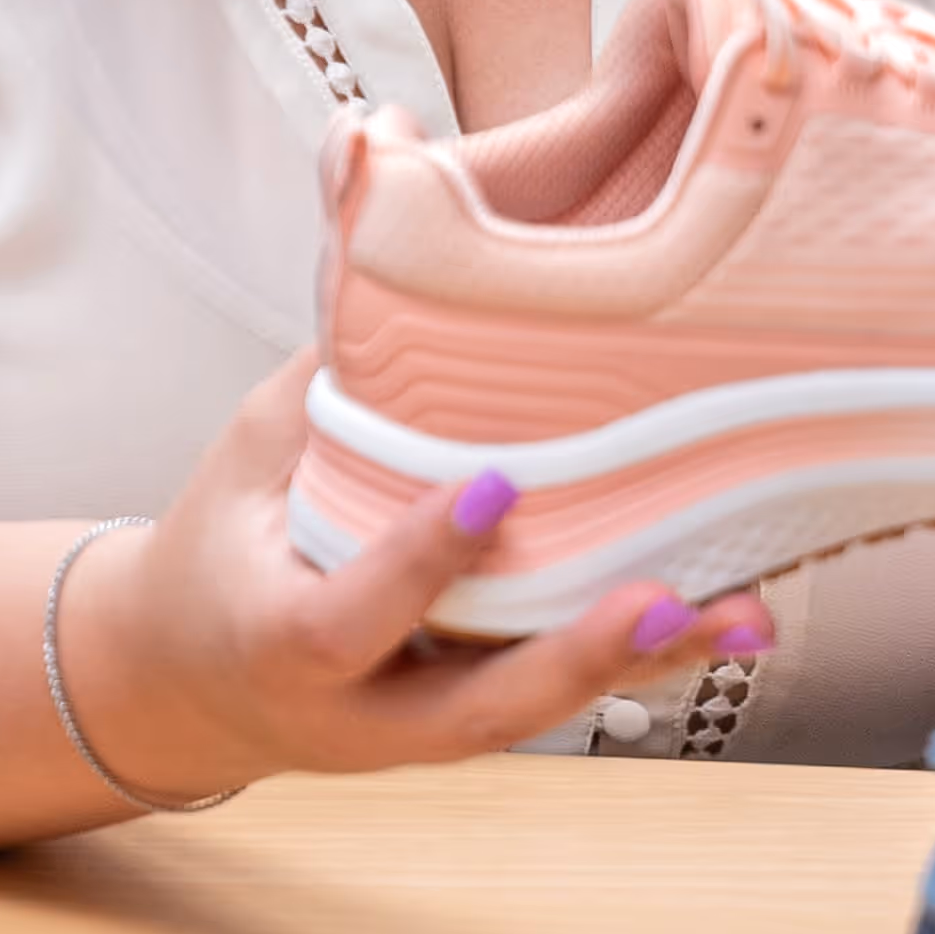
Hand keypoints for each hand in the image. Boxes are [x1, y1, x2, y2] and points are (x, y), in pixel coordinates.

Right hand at [68, 360, 778, 806]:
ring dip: (640, 666)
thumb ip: (331, 364)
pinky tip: (730, 620)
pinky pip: (563, 696)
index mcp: (280, 642)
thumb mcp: (252, 446)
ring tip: (737, 614)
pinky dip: (647, 661)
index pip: (347, 618)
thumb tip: (382, 203)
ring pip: (540, 712)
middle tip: (660, 598)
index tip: (491, 487)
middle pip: (474, 711)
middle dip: (571, 658)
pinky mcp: (477, 718)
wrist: (198, 680)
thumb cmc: (230, 545)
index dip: (418, 562)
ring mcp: (426, 730)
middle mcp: (362, 712)